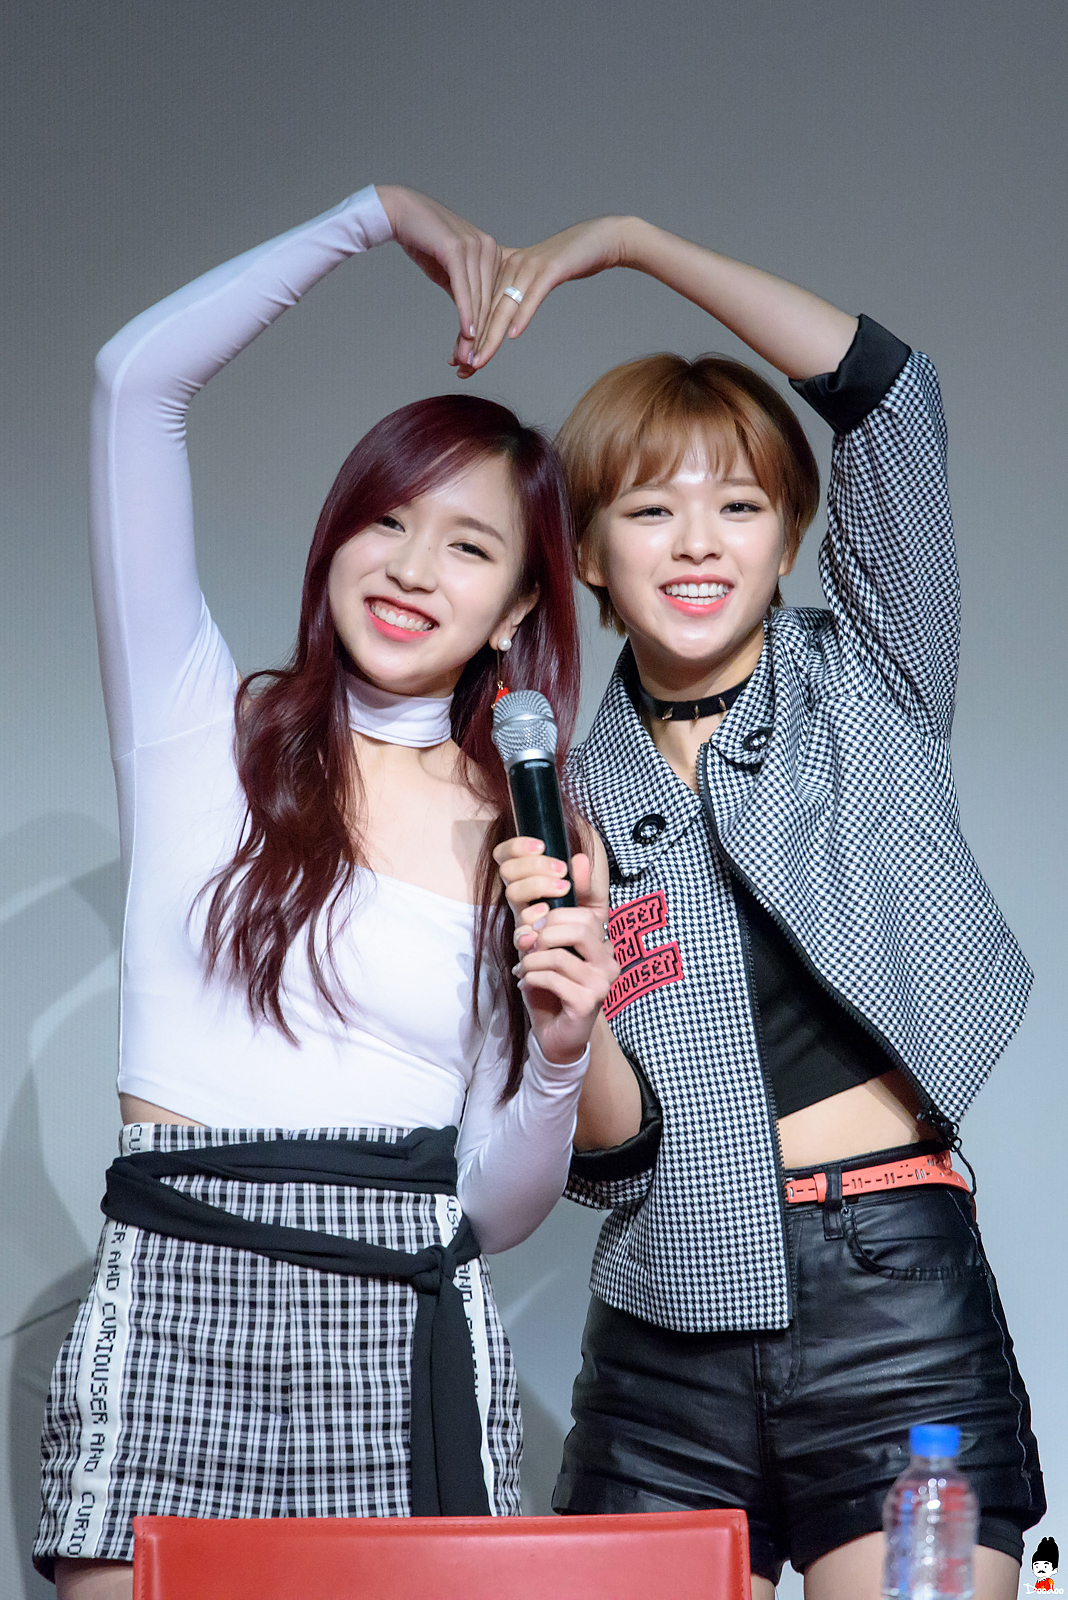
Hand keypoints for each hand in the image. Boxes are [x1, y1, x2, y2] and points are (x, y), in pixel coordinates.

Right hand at [376, 185, 503, 374]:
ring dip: (472, 333)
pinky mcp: (458, 249)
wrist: (400, 213)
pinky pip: (465, 289)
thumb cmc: (424, 241)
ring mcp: (476, 247)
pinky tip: (467, 335)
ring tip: (467, 359)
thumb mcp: (448, 272)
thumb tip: (470, 322)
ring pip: (478, 300)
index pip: (492, 300)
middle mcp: (489, 249)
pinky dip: (466, 314)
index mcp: (492, 253)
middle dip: (480, 338)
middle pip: (487, 303)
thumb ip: (463, 292)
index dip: (485, 332)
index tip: (476, 358)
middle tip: (472, 366)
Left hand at [468, 215, 633, 369]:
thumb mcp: (536, 280)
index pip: (481, 309)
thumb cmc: (569, 263)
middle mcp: (511, 266)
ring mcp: (530, 267)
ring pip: (505, 307)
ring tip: (479, 360)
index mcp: (503, 268)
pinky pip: (533, 295)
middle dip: (473, 343)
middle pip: (488, 312)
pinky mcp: (551, 268)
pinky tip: (513, 334)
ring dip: (491, 336)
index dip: (468, 337)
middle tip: (461, 368)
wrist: (601, 238)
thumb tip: (504, 323)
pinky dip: (522, 315)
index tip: (457, 363)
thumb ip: (517, 295)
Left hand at [493, 837, 617, 1066]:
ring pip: (558, 954)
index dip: (560, 906)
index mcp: (603, 943)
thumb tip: (573, 865)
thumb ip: (550, 918)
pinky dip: (531, 977)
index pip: (590, 909)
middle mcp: (610, 960)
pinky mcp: (588, 1003)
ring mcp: (602, 983)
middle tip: (524, 944)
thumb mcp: (548, 948)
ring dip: (531, 959)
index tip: (537, 914)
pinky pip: (552, 978)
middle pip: (578, 926)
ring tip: (523, 967)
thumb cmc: (552, 987)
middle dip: (543, 931)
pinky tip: (526, 983)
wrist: (555, 1035)